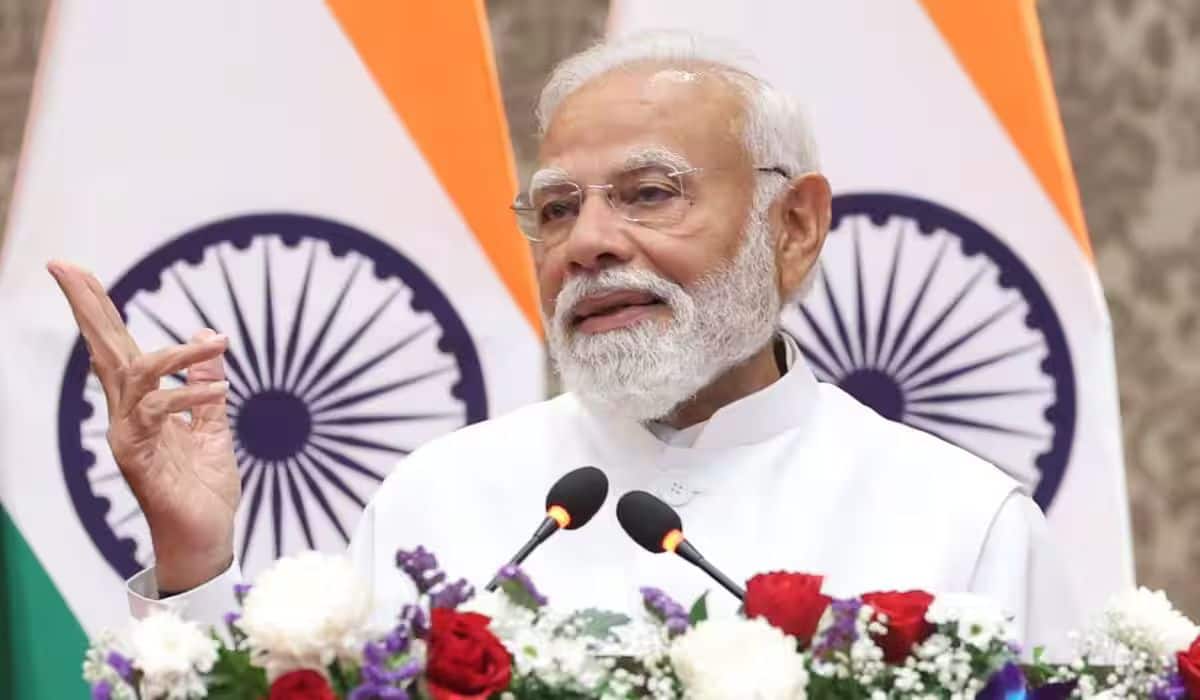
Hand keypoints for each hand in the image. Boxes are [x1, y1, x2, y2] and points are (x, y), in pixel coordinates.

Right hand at [48, 260, 239, 590]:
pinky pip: (157, 414)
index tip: (74, 270)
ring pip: (132, 376)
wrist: (206, 539)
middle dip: (87, 307)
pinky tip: (219, 392)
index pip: (117, 347)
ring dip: (175, 355)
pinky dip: (190, 397)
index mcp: (143, 405)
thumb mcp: (214, 426)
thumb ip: (207, 382)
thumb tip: (210, 335)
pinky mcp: (139, 458)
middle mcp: (126, 415)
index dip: (97, 309)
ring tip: (216, 343)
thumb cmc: (203, 489)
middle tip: (65, 267)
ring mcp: (128, 436)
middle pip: (102, 351)